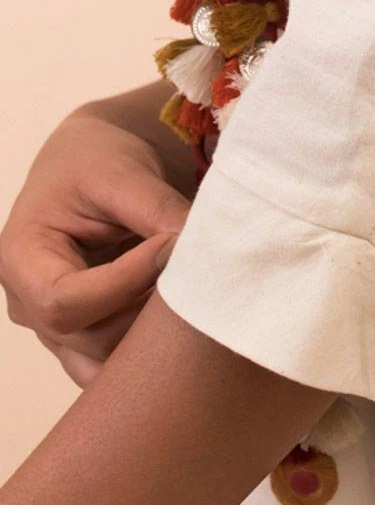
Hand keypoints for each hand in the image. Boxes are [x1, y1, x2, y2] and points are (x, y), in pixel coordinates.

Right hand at [0, 111, 190, 387]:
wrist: (92, 166)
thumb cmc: (97, 162)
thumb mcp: (123, 173)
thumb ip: (158, 211)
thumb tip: (202, 249)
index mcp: (20, 260)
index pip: (68, 302)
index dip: (128, 281)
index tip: (174, 245)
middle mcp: (28, 306)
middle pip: (91, 339)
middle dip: (149, 308)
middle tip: (194, 270)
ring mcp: (54, 332)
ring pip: (108, 362)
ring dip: (155, 333)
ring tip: (188, 286)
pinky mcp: (85, 340)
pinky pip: (117, 364)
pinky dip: (152, 347)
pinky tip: (182, 312)